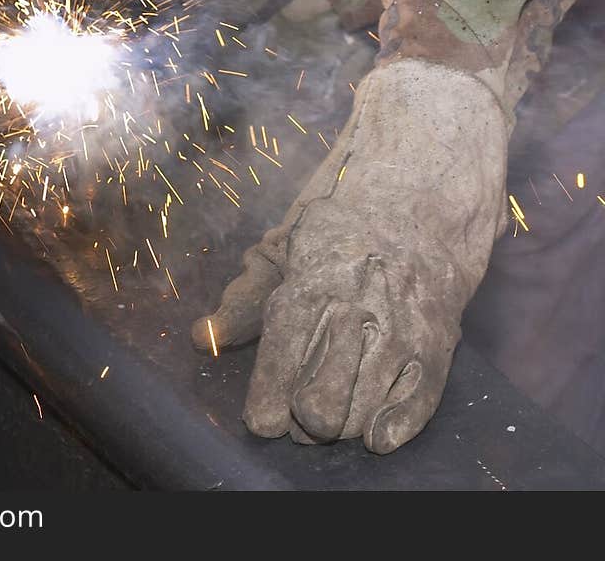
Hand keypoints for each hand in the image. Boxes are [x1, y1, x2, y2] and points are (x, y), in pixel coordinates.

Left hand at [192, 60, 508, 452]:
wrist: (422, 201)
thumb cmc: (343, 232)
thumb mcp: (285, 250)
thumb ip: (244, 300)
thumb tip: (199, 338)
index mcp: (313, 282)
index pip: (284, 360)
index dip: (269, 402)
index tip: (262, 420)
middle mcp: (357, 309)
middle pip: (321, 404)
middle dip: (304, 421)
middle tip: (300, 416)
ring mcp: (400, 329)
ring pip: (363, 414)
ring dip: (344, 425)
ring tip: (335, 413)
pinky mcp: (437, 344)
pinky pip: (415, 405)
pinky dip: (392, 427)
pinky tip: (375, 434)